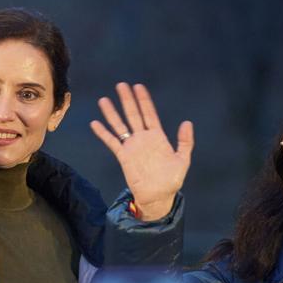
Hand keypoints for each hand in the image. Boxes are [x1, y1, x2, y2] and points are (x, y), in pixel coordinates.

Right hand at [90, 83, 193, 219]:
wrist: (158, 197)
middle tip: (121, 85)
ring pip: (120, 125)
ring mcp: (132, 147)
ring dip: (112, 113)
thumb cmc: (172, 180)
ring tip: (104, 100)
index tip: (138, 87)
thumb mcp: (182, 160)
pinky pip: (112, 142)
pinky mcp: (123, 157)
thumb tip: (187, 122)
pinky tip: (95, 123)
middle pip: (133, 115)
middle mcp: (143, 138)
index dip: (144, 100)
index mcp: (158, 137)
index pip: (149, 114)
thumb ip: (185, 142)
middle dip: (127, 100)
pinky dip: (103, 133)